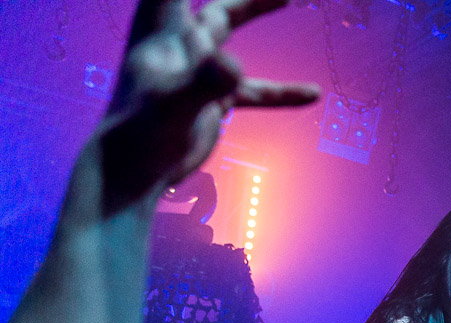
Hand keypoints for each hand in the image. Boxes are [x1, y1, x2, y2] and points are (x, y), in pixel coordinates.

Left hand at [96, 0, 318, 212]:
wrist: (134, 174)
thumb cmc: (143, 135)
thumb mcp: (174, 108)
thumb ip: (205, 84)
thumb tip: (235, 66)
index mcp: (167, 32)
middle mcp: (182, 41)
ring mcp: (197, 68)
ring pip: (231, 26)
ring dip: (259, 7)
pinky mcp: (212, 98)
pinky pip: (253, 89)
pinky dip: (280, 91)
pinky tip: (312, 94)